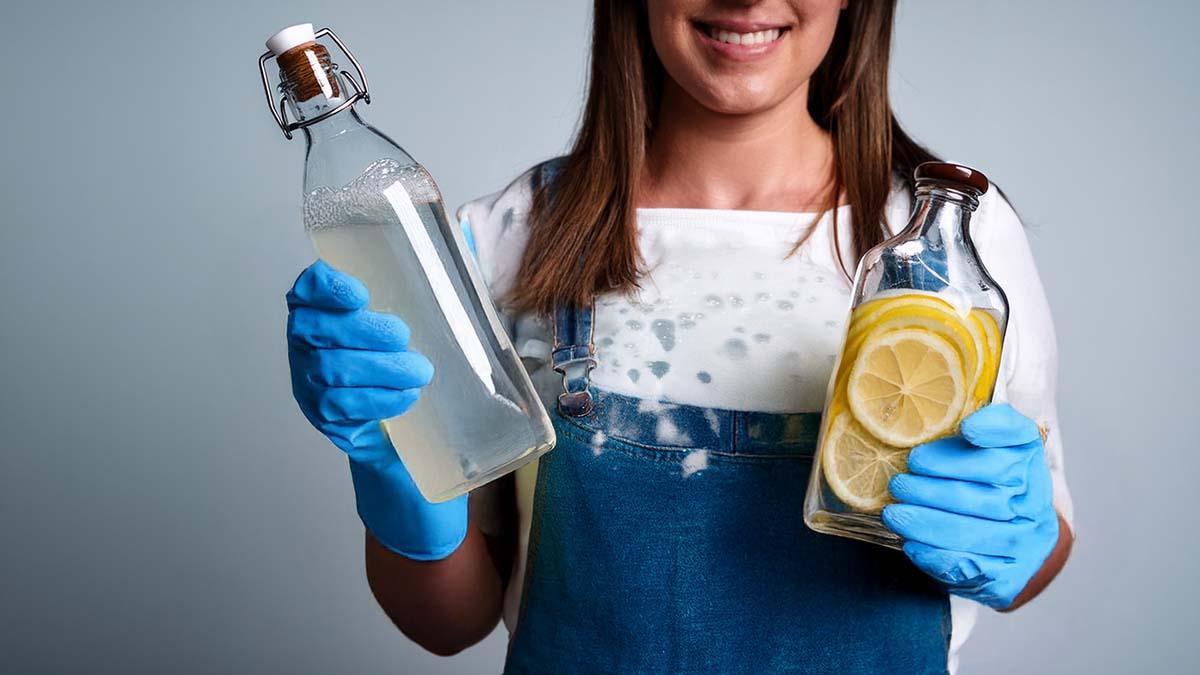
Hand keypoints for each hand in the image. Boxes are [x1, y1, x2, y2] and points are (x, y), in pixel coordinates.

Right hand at [287, 260, 466, 559]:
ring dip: (378, 370)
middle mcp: (307, 344)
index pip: (308, 289)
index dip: (326, 288)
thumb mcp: (422, 315)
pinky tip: (404, 399)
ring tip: (418, 372)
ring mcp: (312, 384)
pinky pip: (344, 410)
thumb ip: (437, 277)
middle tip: (403, 335)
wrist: (413, 427)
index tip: (359, 291)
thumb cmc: (410, 356)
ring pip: (334, 372)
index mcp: (322, 309)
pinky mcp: (328, 420)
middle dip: (363, 332)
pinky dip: (378, 402)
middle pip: (319, 332)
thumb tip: (468, 235)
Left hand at [881, 404, 1058, 608]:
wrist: (1013, 542)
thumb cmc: (989, 484)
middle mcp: (1036, 507)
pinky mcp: (1008, 579)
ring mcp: (1025, 547)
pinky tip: (911, 544)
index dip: (978, 446)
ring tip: (894, 513)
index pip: (1013, 451)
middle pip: (987, 498)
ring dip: (927, 524)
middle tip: (899, 484)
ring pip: (974, 534)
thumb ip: (988, 427)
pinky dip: (934, 555)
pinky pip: (969, 568)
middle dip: (934, 490)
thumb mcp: (994, 447)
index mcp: (1031, 466)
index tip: (948, 439)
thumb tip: (969, 426)